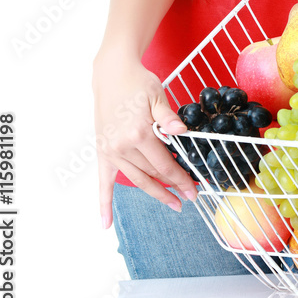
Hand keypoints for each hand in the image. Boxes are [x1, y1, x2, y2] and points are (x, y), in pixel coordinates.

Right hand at [92, 50, 198, 228]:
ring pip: (136, 179)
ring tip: (171, 202)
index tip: (194, 191)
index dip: (181, 180)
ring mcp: (111, 150)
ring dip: (154, 192)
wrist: (112, 73)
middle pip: (152, 174)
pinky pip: (103, 182)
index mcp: (139, 133)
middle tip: (189, 197)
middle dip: (172, 186)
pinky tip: (105, 224)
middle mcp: (123, 146)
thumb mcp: (157, 96)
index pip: (165, 165)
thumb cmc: (137, 82)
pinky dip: (104, 204)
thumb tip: (182, 132)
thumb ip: (168, 117)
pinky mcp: (103, 151)